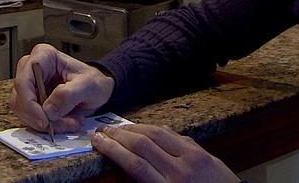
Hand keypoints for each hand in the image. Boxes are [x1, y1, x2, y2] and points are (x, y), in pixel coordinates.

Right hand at [9, 44, 114, 133]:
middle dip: (39, 117)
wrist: (98, 90)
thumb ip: (68, 95)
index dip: (29, 104)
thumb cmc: (93, 81)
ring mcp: (29, 86)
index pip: (23, 81)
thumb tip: (47, 110)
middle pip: (19, 99)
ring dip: (45, 123)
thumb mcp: (87, 85)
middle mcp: (31, 69)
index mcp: (43, 56)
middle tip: (60, 125)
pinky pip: (30, 119)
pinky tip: (64, 122)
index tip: (44, 120)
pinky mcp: (31, 101)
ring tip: (69, 122)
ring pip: (23, 112)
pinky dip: (47, 126)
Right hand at [91, 124, 237, 182]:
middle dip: (118, 135)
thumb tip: (124, 164)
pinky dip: (154, 129)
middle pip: (143, 145)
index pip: (135, 164)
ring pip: (157, 133)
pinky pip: (173, 134)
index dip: (112, 150)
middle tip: (101, 131)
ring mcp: (193, 157)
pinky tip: (143, 130)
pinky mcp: (201, 150)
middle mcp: (179, 170)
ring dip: (134, 128)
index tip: (97, 141)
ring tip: (117, 128)